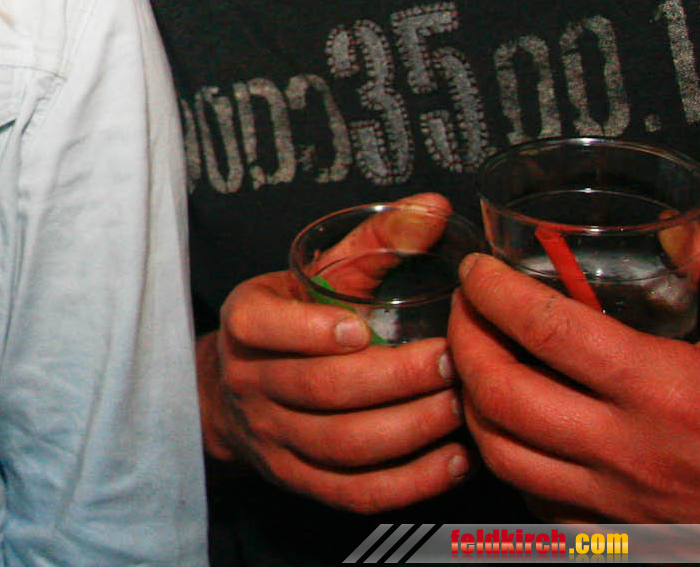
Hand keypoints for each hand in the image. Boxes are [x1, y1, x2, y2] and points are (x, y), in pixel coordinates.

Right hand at [200, 194, 470, 513]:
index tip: (363, 327)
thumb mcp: (320, 272)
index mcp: (247, 322)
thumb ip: (377, 241)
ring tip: (460, 407)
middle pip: (319, 389)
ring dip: (410, 429)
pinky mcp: (299, 480)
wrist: (239, 388)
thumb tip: (436, 208)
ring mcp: (273, 436)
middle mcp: (251, 381)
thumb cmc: (297, 317)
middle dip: (392, 379)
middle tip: (451, 362)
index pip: (260, 327)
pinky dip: (410, 482)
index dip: (309, 332)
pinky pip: (355, 492)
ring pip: (341, 445)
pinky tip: (456, 461)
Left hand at [452, 224, 699, 521]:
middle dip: (465, 341)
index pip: (545, 329)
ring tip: (478, 361)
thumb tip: (690, 233)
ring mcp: (625, 505)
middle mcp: (634, 455)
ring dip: (475, 403)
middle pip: (501, 395)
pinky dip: (511, 462)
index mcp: (670, 393)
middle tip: (465, 307)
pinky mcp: (628, 538)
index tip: (479, 268)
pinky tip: (518, 428)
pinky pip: (537, 503)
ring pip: (503, 455)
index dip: (494, 291)